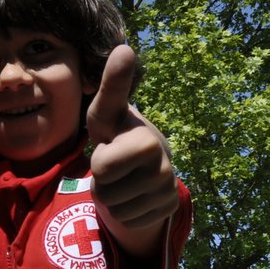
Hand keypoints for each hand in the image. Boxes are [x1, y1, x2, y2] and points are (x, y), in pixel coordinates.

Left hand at [87, 45, 177, 256]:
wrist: (144, 166)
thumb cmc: (117, 133)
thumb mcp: (107, 112)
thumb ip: (113, 85)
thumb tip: (124, 47)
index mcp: (147, 139)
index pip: (104, 163)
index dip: (103, 145)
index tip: (120, 93)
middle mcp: (164, 165)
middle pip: (104, 187)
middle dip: (101, 180)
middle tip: (113, 165)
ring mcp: (169, 189)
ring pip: (115, 208)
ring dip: (111, 196)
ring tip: (123, 178)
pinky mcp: (168, 209)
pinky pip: (128, 221)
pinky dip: (124, 212)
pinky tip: (134, 194)